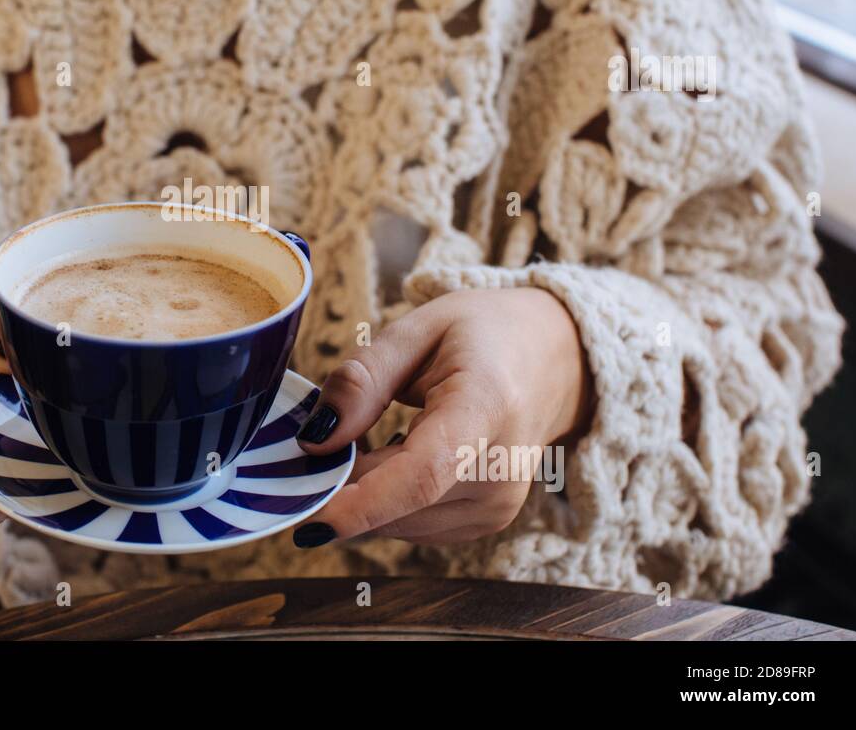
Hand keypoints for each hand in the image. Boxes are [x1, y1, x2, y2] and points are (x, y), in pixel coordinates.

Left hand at [293, 288, 591, 547]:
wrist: (553, 358)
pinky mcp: (486, 523)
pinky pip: (410, 524)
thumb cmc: (483, 335)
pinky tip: (391, 456)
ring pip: (396, 521)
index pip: (423, 473)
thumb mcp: (416, 331)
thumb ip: (363, 380)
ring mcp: (498, 506)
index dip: (362, 504)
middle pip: (397, 500)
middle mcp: (501, 471)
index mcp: (487, 407)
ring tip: (362, 438)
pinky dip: (384, 499)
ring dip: (360, 492)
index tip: (307, 522)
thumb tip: (313, 439)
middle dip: (337, 486)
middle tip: (302, 449)